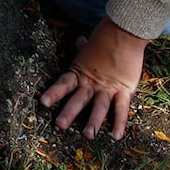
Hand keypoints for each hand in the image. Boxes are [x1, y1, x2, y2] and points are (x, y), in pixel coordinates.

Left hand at [39, 19, 147, 140]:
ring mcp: (108, 88)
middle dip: (69, 112)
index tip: (43, 102)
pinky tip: (116, 136)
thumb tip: (79, 40)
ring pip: (99, 107)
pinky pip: (121, 108)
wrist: (125, 33)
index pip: (64, 84)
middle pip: (78, 99)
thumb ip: (83, 48)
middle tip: (60, 125)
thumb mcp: (91, 46)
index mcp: (80, 73)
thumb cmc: (106, 39)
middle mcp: (92, 83)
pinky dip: (119, 122)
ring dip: (93, 122)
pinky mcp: (124, 90)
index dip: (54, 93)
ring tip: (87, 135)